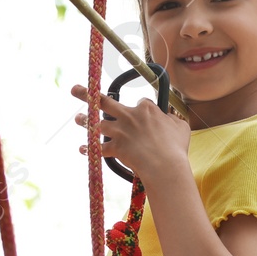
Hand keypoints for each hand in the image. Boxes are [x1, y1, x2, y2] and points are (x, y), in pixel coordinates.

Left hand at [72, 84, 189, 180]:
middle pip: (105, 102)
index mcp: (146, 109)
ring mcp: (121, 132)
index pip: (141, 102)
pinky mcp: (115, 148)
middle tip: (75, 90)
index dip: (141, 108)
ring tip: (77, 119)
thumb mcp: (181, 128)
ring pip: (98, 124)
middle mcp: (130, 117)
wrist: (165, 165)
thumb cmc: (175, 147)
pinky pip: (98, 148)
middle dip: (88, 94)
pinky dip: (89, 149)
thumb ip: (173, 120)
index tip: (143, 115)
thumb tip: (171, 118)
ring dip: (86, 121)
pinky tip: (82, 149)